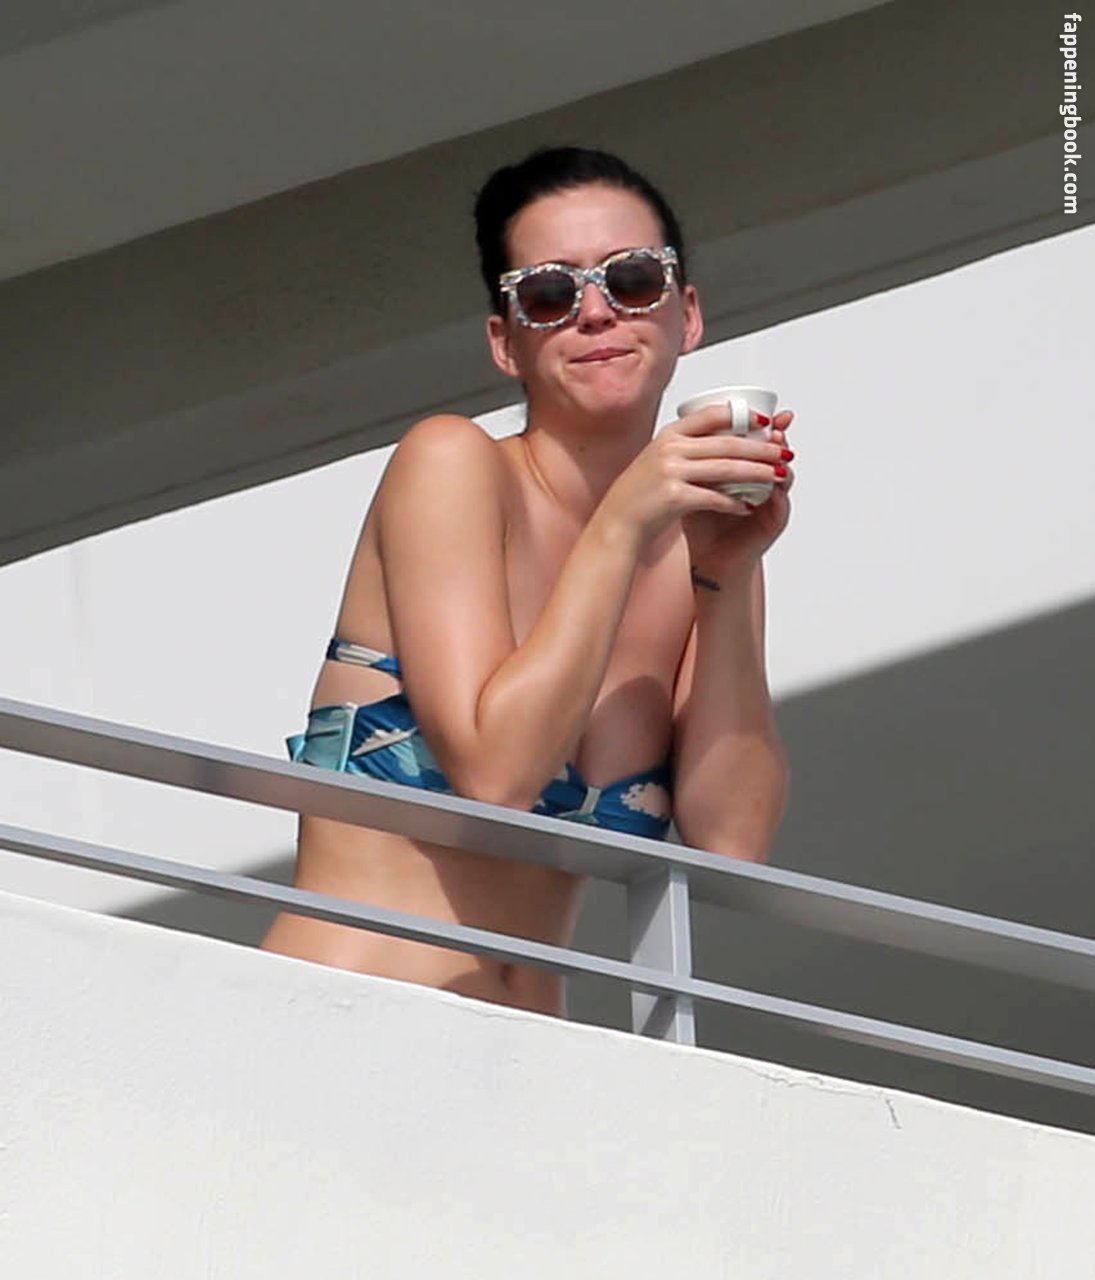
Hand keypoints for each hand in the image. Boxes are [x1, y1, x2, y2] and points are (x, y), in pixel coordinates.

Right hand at [599, 405, 792, 551]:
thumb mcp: (658, 459)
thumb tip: (722, 438)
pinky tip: (748, 507)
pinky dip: (735, 503)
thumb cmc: (640, 495)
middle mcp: (670, 448)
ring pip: (726, 468)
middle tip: (783, 451)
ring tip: (777, 476)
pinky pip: (715, 498)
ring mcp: (671, 472)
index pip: (712, 415)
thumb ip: (685, 447)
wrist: (617, 524)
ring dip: (757, 473)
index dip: (742, 415)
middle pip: (727, 443)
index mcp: (669, 435)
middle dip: (761, 447)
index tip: (765, 419)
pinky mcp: (675, 497)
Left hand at [681, 409, 794, 582]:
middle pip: (775, 454)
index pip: (757, 444)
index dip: (761, 427)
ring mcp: (771, 503)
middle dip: (776, 438)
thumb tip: (683, 426)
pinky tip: (775, 482)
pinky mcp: (773, 523)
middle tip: (774, 424)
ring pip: (783, 475)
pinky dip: (779, 492)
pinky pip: (781, 504)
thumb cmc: (702, 524)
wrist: (706, 560)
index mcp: (745, 473)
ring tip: (777, 447)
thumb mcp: (696, 485)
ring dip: (781, 460)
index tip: (757, 411)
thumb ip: (697, 460)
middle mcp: (762, 485)